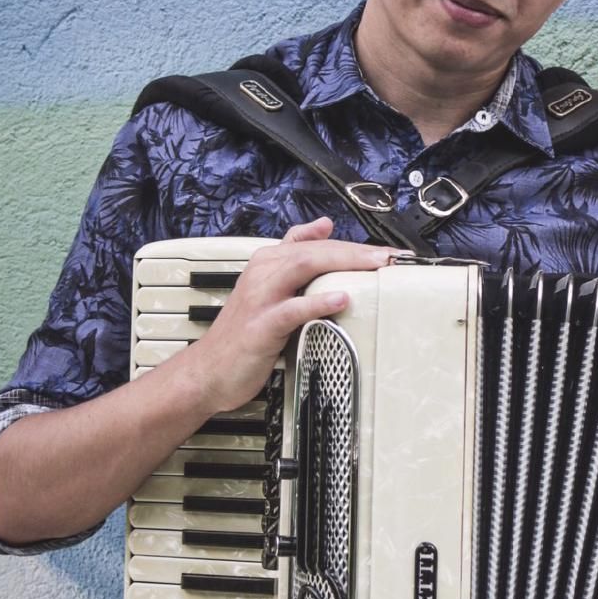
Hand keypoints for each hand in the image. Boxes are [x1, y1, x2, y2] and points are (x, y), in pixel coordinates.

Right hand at [181, 218, 392, 414]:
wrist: (208, 371)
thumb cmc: (243, 333)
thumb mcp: (269, 288)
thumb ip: (293, 260)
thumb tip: (323, 228)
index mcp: (267, 262)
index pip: (314, 243)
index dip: (351, 244)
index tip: (384, 250)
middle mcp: (263, 273)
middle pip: (314, 251)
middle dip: (355, 251)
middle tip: (389, 257)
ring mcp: (260, 298)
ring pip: (304, 267)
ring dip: (343, 264)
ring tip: (374, 267)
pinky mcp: (261, 326)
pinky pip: (292, 309)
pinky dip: (318, 302)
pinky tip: (341, 300)